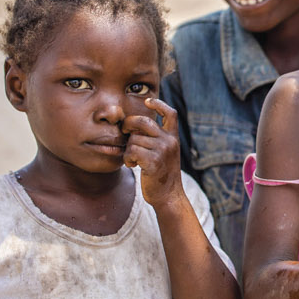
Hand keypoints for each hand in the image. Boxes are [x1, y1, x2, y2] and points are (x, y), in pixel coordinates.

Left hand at [122, 95, 183, 209]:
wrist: (169, 197)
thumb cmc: (162, 175)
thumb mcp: (165, 153)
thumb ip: (155, 138)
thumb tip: (132, 125)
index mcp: (173, 138)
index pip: (170, 113)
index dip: (158, 104)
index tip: (147, 101)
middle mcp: (169, 142)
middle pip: (143, 121)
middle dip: (129, 124)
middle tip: (125, 133)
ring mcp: (162, 151)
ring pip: (134, 139)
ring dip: (128, 149)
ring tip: (133, 159)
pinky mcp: (153, 162)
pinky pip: (132, 151)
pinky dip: (128, 158)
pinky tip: (132, 165)